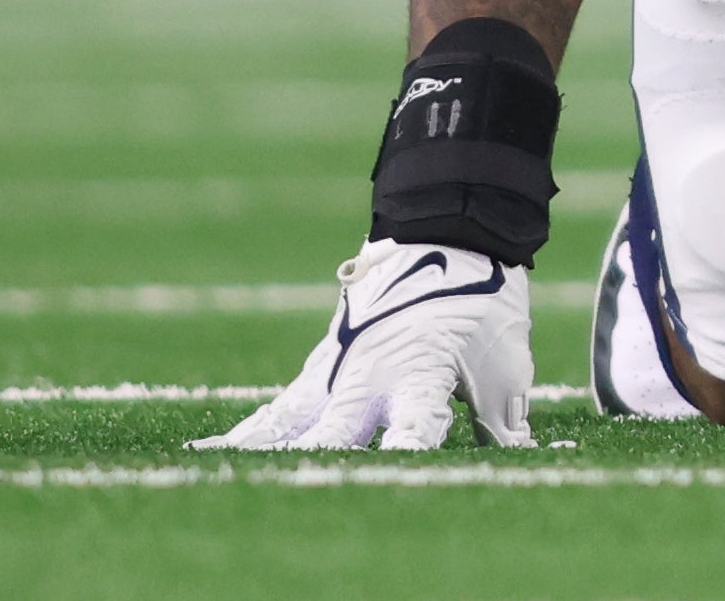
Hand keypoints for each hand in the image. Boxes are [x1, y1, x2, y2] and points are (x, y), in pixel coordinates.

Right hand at [204, 240, 535, 450]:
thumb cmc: (481, 303)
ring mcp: (338, 371)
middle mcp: (369, 377)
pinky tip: (206, 455)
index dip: (407, 453)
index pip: (415, 428)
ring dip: (262, 452)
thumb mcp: (504, 359)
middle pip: (337, 432)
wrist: (446, 234)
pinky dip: (248, 434)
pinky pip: (280, 409)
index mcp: (417, 375)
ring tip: (216, 479)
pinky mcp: (321, 368)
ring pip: (291, 421)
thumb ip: (502, 415)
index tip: (398, 475)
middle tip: (301, 489)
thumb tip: (518, 455)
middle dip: (320, 464)